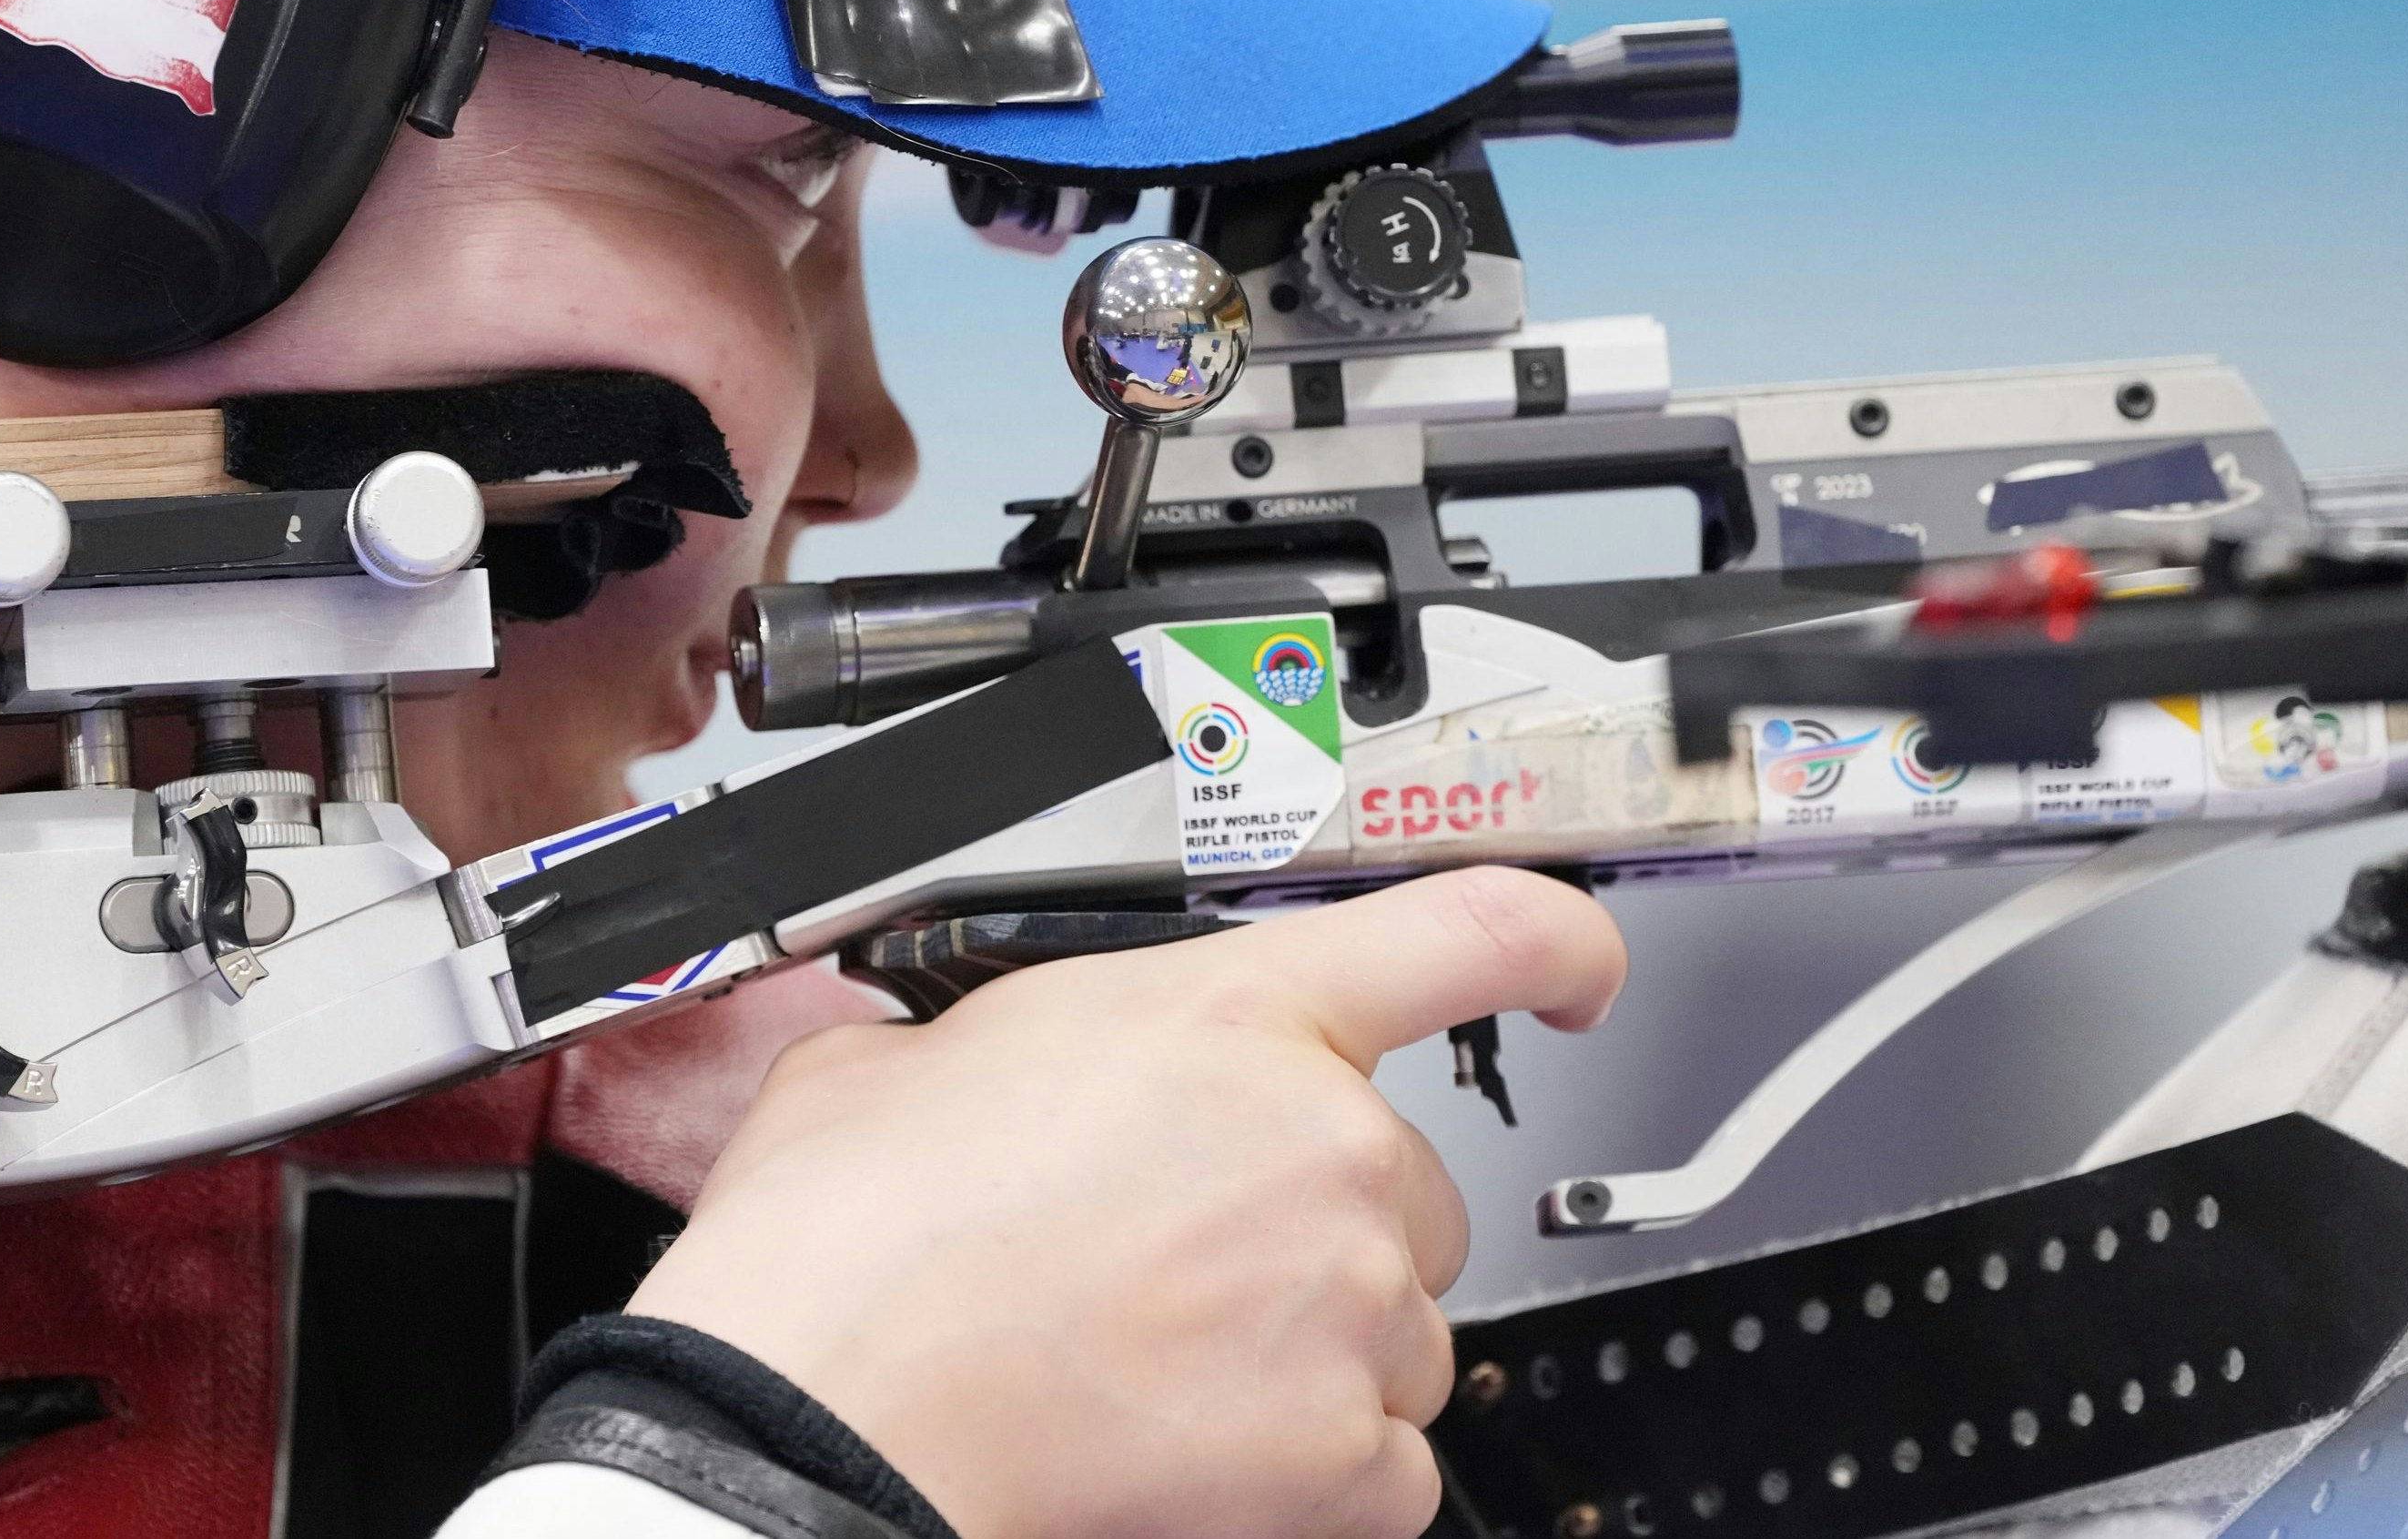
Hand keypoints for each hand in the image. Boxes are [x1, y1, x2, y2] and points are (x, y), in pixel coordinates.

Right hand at [627, 867, 1627, 1538]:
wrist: (830, 1407)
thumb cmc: (855, 1244)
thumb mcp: (913, 1057)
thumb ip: (1014, 1038)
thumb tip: (980, 1069)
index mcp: (1232, 1016)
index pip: (1474, 932)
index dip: (1555, 945)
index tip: (1577, 975)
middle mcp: (1325, 1149)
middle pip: (1410, 1188)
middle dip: (1320, 1229)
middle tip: (1182, 1269)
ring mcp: (1348, 1304)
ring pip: (1398, 1331)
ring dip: (1312, 1354)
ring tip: (1160, 1369)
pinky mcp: (1344, 1452)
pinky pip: (1385, 1463)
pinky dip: (1313, 1473)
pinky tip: (1197, 1452)